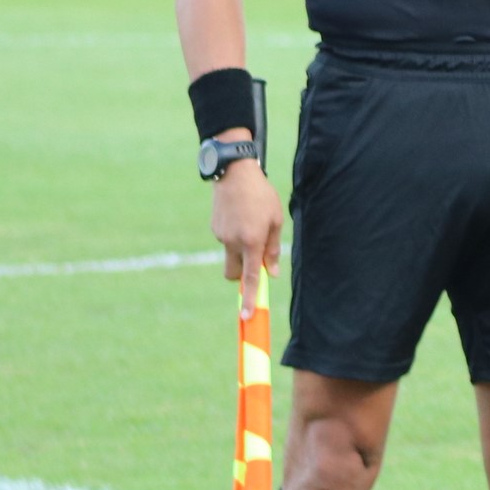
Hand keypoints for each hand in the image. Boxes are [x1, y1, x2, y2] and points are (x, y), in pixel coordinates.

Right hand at [212, 159, 282, 304]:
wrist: (234, 174)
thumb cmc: (262, 196)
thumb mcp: (275, 221)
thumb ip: (273, 249)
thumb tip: (273, 272)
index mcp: (251, 242)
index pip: (251, 277)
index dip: (250, 297)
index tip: (247, 315)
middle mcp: (232, 242)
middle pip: (234, 274)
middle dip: (243, 275)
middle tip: (255, 260)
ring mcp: (220, 236)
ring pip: (231, 256)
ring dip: (241, 251)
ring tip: (251, 223)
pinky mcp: (214, 229)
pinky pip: (226, 241)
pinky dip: (235, 237)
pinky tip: (241, 216)